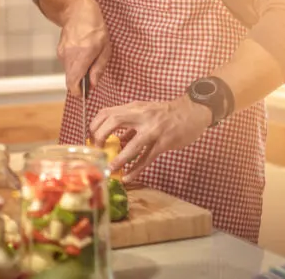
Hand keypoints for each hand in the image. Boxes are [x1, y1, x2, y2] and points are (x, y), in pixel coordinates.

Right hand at [57, 0, 110, 93]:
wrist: (77, 11)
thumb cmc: (95, 27)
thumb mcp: (106, 48)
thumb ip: (99, 68)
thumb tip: (93, 84)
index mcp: (82, 56)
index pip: (73, 83)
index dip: (78, 92)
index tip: (85, 94)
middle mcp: (69, 56)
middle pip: (70, 80)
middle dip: (80, 82)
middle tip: (91, 75)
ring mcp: (62, 53)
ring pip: (69, 72)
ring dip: (78, 71)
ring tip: (88, 58)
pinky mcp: (59, 51)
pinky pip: (67, 64)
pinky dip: (74, 63)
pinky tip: (82, 52)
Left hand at [89, 95, 211, 179]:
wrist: (193, 111)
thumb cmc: (167, 113)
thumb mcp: (145, 112)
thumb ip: (130, 125)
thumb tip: (114, 141)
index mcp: (134, 108)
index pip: (108, 111)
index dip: (95, 125)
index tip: (91, 138)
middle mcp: (142, 116)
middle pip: (114, 121)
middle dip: (100, 136)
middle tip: (97, 151)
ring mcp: (154, 129)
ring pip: (132, 145)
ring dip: (119, 159)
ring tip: (110, 170)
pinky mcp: (165, 142)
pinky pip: (148, 157)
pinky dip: (137, 168)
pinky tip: (129, 176)